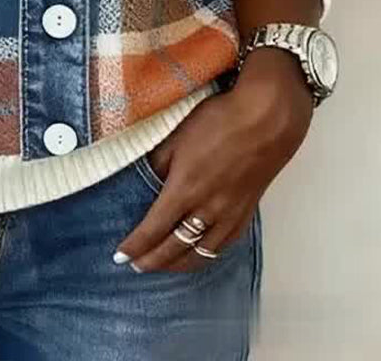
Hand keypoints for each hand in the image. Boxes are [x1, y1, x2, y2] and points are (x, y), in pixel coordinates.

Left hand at [114, 47, 314, 272]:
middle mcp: (207, 209)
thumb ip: (157, 163)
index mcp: (185, 189)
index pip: (153, 229)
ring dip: (178, 264)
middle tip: (134, 266)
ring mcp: (230, 214)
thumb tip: (143, 180)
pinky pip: (223, 245)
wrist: (266, 120)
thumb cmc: (219, 121)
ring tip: (162, 265)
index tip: (119, 255)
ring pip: (201, 253)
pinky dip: (206, 255)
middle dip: (152, 261)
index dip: (135, 246)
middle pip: (175, 248)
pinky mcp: (246, 212)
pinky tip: (199, 253)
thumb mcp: (176, 135)